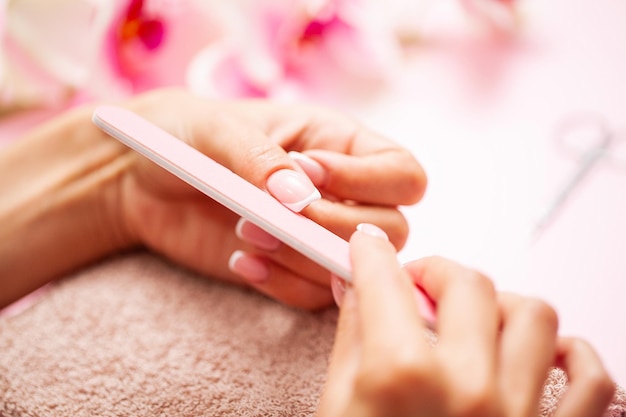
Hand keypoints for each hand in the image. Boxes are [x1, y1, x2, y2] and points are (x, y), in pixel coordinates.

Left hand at [105, 88, 426, 308]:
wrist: (137, 180)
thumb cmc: (182, 135)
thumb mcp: (217, 129)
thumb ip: (260, 158)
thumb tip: (301, 198)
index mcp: (338, 144)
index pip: (403, 173)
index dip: (368, 182)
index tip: (305, 173)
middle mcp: (341, 193)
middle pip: (392, 229)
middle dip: (333, 228)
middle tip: (273, 217)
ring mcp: (316, 236)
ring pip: (352, 268)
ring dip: (303, 260)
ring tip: (246, 235)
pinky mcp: (291, 269)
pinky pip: (313, 297)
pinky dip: (282, 286)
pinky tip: (241, 262)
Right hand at [317, 226, 614, 416]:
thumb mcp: (338, 408)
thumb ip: (352, 338)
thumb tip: (356, 287)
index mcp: (400, 376)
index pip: (384, 279)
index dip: (372, 252)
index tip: (370, 246)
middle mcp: (467, 387)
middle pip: (466, 282)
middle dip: (435, 271)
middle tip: (418, 286)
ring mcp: (519, 415)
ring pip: (535, 314)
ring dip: (500, 305)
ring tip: (474, 320)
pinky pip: (592, 376)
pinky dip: (571, 355)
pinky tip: (540, 356)